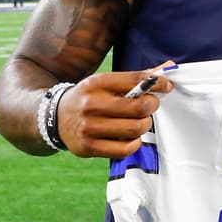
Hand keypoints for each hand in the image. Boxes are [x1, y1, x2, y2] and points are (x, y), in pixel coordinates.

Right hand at [56, 65, 174, 158]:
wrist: (54, 118)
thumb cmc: (89, 99)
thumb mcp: (103, 84)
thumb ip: (132, 80)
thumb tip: (164, 72)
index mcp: (96, 83)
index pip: (135, 80)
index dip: (157, 83)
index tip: (166, 86)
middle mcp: (91, 104)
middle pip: (139, 107)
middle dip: (152, 106)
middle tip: (150, 106)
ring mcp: (89, 127)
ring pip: (135, 128)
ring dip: (144, 125)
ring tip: (140, 122)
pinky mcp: (88, 147)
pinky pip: (125, 149)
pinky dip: (134, 143)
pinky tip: (131, 137)